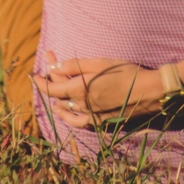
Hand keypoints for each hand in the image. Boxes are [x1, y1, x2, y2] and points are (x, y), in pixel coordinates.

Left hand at [33, 54, 162, 127]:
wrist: (148, 91)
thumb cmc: (126, 72)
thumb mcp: (100, 63)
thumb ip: (75, 66)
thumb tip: (54, 67)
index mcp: (81, 89)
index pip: (52, 87)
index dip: (41, 80)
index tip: (35, 71)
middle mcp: (82, 105)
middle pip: (58, 94)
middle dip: (51, 77)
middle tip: (50, 61)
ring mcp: (90, 116)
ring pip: (65, 108)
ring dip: (56, 95)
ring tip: (52, 83)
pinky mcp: (99, 122)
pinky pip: (77, 122)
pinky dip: (67, 116)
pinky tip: (62, 110)